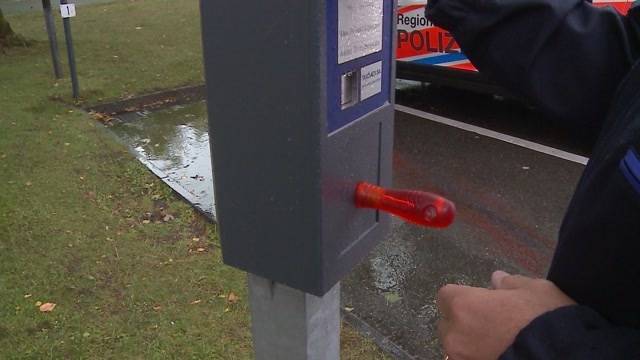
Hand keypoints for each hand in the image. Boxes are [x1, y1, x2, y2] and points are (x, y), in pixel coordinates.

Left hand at [437, 271, 575, 359]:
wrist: (563, 357)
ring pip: (457, 346)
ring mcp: (462, 358)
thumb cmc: (544, 318)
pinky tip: (502, 354)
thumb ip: (509, 283)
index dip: (464, 296)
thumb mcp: (533, 290)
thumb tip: (496, 279)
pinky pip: (468, 359)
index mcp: (463, 305)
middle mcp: (455, 334)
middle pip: (448, 323)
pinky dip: (478, 356)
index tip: (481, 300)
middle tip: (491, 322)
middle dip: (464, 320)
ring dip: (470, 342)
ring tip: (499, 341)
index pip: (446, 295)